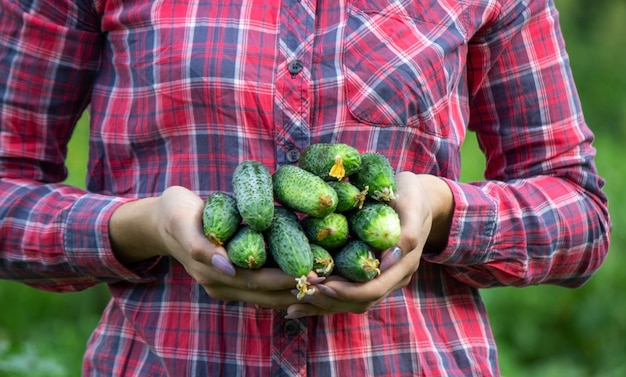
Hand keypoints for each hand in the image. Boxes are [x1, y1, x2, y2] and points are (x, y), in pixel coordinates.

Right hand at [109, 186, 309, 308]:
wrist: (162, 221)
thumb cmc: (175, 214)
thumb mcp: (182, 221)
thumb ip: (202, 246)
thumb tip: (228, 267)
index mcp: (211, 271)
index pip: (257, 282)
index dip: (285, 280)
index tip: (312, 274)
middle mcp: (221, 284)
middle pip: (266, 294)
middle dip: (296, 288)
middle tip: (326, 278)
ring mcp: (226, 284)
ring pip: (265, 295)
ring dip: (292, 290)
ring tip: (321, 280)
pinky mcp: (231, 279)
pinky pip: (259, 288)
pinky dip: (281, 284)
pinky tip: (302, 274)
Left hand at [284, 172, 452, 317]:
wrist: (418, 198)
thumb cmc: (411, 195)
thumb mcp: (411, 202)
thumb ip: (407, 230)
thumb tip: (390, 258)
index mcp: (404, 264)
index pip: (372, 289)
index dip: (346, 291)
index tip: (319, 284)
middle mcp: (393, 277)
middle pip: (359, 301)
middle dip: (328, 300)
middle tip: (299, 291)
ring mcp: (382, 278)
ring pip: (352, 302)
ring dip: (324, 304)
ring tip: (295, 299)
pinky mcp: (369, 274)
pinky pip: (348, 292)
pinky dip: (326, 298)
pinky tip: (300, 300)